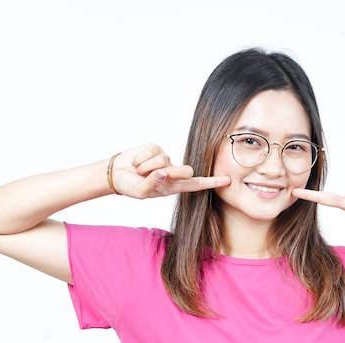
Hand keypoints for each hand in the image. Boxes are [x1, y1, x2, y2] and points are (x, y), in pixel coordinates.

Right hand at [112, 144, 230, 198]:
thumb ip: (153, 184)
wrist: (116, 174)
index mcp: (174, 187)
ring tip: (139, 171)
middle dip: (172, 172)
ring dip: (147, 167)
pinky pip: (153, 152)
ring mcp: (165, 160)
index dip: (212, 182)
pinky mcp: (156, 148)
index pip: (196, 185)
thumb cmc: (132, 186)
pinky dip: (141, 159)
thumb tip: (163, 173)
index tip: (227, 180)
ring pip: (164, 161)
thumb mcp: (141, 191)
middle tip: (157, 175)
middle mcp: (173, 173)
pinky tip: (136, 163)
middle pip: (185, 170)